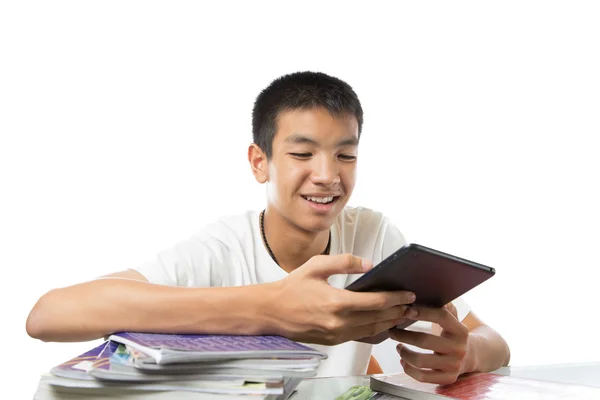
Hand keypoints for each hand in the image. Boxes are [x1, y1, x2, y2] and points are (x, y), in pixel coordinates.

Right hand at [265, 254, 416, 345]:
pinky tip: (384, 325)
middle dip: (399, 311)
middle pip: (379, 318)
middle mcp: (339, 322)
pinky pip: (361, 337)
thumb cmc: (292, 287)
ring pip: (372, 330)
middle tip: (414, 306)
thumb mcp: (317, 266)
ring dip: (390, 323)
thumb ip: (344, 262)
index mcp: (337, 302)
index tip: (409, 294)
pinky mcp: (334, 341)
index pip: (376, 302)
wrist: (272, 311)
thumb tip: (369, 263)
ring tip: (404, 315)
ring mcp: (336, 335)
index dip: (396, 298)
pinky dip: (376, 331)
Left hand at [389, 303, 472, 384]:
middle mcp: (458, 348)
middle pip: (426, 341)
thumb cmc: (452, 333)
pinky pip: (423, 377)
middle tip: (392, 330)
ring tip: (398, 346)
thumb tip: (427, 290)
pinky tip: (403, 361)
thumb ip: (443, 306)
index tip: (407, 309)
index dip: (423, 312)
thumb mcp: (453, 318)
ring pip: (421, 361)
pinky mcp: (447, 378)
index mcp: (460, 330)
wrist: (471, 355)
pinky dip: (409, 369)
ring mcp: (453, 365)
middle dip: (404, 335)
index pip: (441, 317)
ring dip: (404, 353)